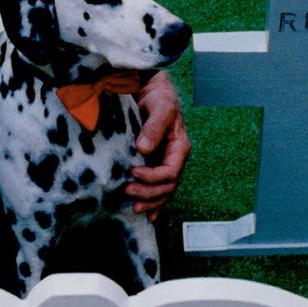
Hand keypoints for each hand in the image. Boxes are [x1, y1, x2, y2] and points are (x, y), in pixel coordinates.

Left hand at [127, 71, 190, 219]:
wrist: (152, 91)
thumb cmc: (159, 97)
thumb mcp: (161, 107)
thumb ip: (155, 126)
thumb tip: (144, 148)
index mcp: (179, 147)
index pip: (170, 171)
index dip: (152, 177)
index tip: (133, 172)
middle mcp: (174, 158)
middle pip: (167, 186)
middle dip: (149, 193)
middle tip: (128, 191)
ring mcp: (165, 163)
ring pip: (164, 191)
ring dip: (151, 202)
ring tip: (135, 207)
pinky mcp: (155, 164)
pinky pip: (158, 188)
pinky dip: (155, 203)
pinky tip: (149, 214)